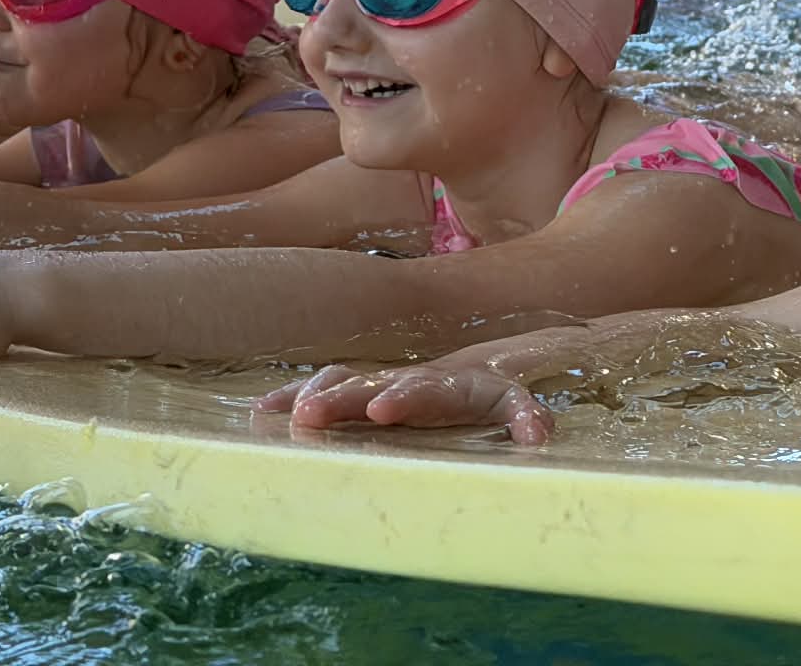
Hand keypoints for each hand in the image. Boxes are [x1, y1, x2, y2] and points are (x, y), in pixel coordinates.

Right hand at [256, 363, 554, 445]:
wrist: (473, 366)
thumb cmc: (491, 393)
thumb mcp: (517, 403)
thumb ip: (528, 416)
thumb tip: (537, 435)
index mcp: (443, 385)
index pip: (421, 388)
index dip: (402, 396)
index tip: (381, 410)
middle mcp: (403, 378)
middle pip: (368, 385)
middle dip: (339, 400)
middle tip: (310, 418)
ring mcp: (378, 382)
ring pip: (340, 382)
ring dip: (310, 396)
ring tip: (281, 418)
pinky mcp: (360, 391)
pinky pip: (322, 389)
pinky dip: (293, 397)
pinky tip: (263, 412)